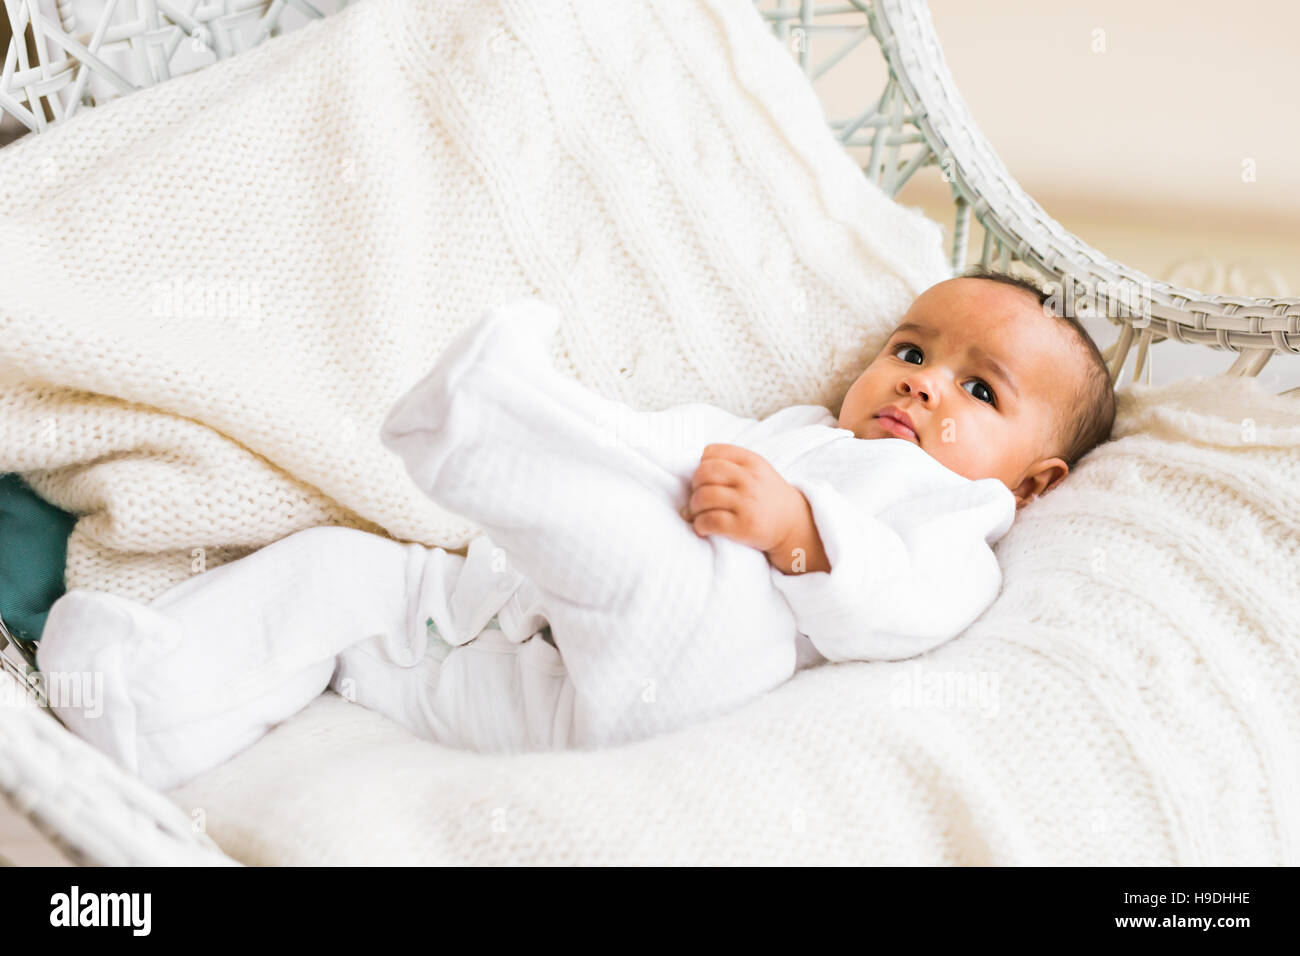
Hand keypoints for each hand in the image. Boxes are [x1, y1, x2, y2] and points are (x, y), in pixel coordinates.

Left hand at [681, 444, 803, 553]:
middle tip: (698, 495)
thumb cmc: (768, 497)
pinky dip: (700, 525)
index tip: (703, 477)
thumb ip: (732, 463)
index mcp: (752, 462)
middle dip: (694, 485)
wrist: (793, 525)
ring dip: (694, 507)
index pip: (712, 452)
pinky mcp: (743, 526)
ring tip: (698, 513)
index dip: (701, 464)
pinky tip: (703, 526)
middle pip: (704, 473)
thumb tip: (694, 469)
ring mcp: (747, 503)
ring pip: (703, 497)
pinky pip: (709, 521)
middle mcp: (750, 480)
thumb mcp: (758, 470)